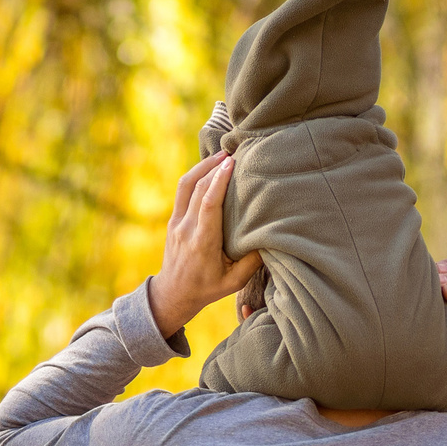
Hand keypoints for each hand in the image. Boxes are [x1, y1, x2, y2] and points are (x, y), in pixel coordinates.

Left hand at [149, 152, 262, 337]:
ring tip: (222, 153)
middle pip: (198, 188)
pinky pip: (183, 190)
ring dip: (203, 166)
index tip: (231, 163)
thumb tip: (272, 238)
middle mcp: (186, 229)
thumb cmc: (207, 288)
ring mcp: (176, 222)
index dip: (219, 181)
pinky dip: (197, 174)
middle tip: (234, 152)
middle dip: (214, 167)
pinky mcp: (173, 219)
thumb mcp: (234, 282)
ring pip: (186, 185)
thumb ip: (252, 262)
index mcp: (202, 243)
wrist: (174, 293)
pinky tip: (210, 167)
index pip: (209, 205)